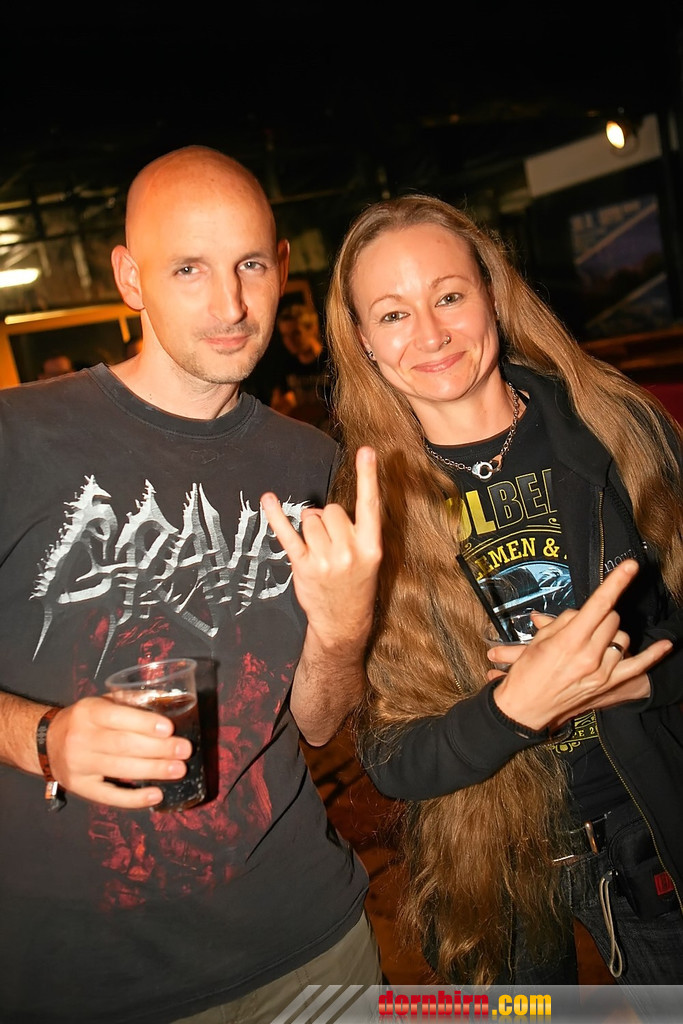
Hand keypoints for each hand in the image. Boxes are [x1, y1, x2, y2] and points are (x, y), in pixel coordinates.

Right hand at [45, 697, 192, 808]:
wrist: (46, 742)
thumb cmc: (85, 720)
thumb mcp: (102, 702)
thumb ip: (132, 701)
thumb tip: (172, 700)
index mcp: (88, 711)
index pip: (118, 717)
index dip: (144, 724)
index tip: (170, 728)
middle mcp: (81, 738)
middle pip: (123, 745)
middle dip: (158, 749)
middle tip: (185, 750)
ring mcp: (79, 765)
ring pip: (120, 769)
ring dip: (153, 770)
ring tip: (179, 769)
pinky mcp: (80, 787)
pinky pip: (109, 796)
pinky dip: (134, 798)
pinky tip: (157, 795)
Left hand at [260, 446, 381, 742]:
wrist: (343, 622)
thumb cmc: (355, 585)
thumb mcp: (368, 559)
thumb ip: (353, 531)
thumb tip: (322, 510)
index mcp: (371, 546)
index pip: (370, 504)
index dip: (368, 476)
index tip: (366, 450)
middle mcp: (349, 550)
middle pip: (331, 510)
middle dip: (327, 520)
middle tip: (332, 544)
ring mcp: (326, 559)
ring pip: (310, 519)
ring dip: (310, 528)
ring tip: (319, 550)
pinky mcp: (304, 565)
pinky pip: (288, 534)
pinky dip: (276, 516)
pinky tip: (268, 499)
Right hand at [492, 559, 672, 730]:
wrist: (524, 709)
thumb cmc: (527, 674)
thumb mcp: (538, 641)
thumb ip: (562, 623)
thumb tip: (580, 613)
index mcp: (570, 641)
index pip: (599, 605)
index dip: (616, 582)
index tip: (630, 566)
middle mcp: (590, 656)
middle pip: (612, 618)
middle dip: (600, 614)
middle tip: (582, 623)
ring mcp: (602, 672)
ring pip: (622, 637)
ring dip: (611, 633)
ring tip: (593, 640)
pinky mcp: (608, 684)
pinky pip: (638, 666)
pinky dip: (653, 655)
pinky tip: (666, 643)